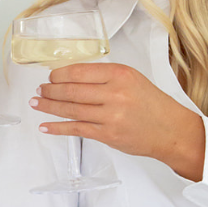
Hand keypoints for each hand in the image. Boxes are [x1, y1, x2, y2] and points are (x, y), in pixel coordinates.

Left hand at [33, 62, 204, 179]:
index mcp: (119, 74)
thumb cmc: (152, 105)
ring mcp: (110, 116)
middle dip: (50, 90)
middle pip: (71, 90)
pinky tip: (46, 126)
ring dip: (49, 106)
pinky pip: (77, 130)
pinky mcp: (108, 135)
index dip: (59, 75)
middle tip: (40, 90)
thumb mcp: (132, 80)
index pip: (79, 71)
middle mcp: (114, 93)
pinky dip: (58, 128)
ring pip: (70, 109)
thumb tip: (73, 79)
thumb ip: (106, 78)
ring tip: (37, 104)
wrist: (170, 131)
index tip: (51, 77)